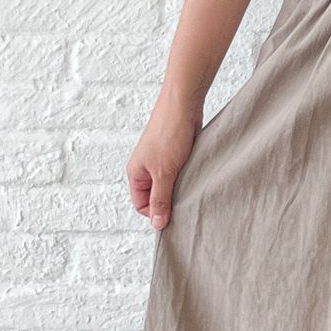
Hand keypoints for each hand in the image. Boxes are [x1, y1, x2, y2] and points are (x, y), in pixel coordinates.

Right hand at [126, 100, 202, 230]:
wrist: (183, 106)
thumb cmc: (169, 134)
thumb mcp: (164, 173)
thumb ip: (160, 199)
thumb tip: (157, 224)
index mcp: (135, 173)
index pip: (141, 206)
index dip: (156, 213)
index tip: (173, 215)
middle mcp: (144, 169)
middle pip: (155, 198)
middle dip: (169, 203)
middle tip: (185, 204)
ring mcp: (159, 163)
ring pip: (168, 188)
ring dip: (179, 192)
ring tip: (190, 189)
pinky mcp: (174, 158)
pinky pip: (178, 177)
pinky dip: (186, 181)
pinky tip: (195, 180)